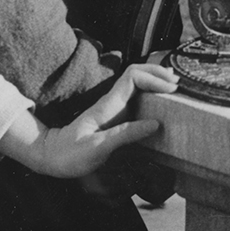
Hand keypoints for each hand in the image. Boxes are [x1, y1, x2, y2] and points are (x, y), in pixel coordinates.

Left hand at [0, 63, 177, 178]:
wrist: (51, 157)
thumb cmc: (71, 154)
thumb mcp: (97, 148)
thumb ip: (125, 135)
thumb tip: (155, 123)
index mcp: (108, 105)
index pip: (133, 77)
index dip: (153, 78)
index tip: (170, 89)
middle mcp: (112, 101)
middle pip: (137, 73)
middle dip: (157, 73)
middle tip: (177, 83)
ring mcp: (114, 108)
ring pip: (137, 83)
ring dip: (155, 80)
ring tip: (173, 85)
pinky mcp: (115, 117)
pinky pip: (135, 98)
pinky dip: (150, 94)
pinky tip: (159, 101)